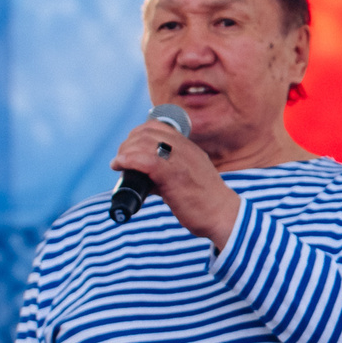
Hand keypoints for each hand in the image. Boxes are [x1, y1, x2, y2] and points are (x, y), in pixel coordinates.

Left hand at [114, 119, 241, 247]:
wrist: (222, 215)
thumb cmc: (204, 202)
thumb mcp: (189, 176)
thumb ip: (168, 171)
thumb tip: (141, 176)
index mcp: (188, 147)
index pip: (157, 126)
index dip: (137, 134)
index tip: (129, 150)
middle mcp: (185, 149)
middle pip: (147, 132)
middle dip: (128, 143)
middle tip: (121, 160)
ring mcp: (180, 160)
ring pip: (144, 142)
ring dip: (125, 151)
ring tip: (119, 164)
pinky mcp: (174, 175)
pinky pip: (146, 159)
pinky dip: (128, 160)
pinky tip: (119, 166)